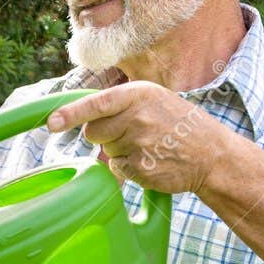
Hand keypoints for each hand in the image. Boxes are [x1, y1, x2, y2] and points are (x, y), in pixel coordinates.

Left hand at [44, 80, 231, 194]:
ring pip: (106, 151)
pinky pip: (118, 169)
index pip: (96, 103)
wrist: (212, 154)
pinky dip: (129, 168)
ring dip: (120, 151)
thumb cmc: (178, 124)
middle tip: (132, 133)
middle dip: (103, 135)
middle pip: (93, 132)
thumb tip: (81, 120)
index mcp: (139, 94)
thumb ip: (120, 105)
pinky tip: (152, 160)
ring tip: (149, 145)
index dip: (70, 114)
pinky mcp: (141, 168)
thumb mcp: (154, 100)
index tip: (51, 123)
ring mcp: (140, 143)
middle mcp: (138, 116)